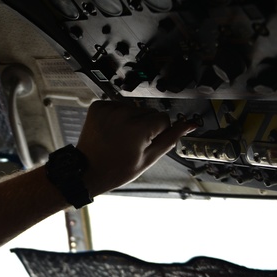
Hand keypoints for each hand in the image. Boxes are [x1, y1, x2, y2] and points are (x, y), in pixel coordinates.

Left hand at [76, 99, 195, 194]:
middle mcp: (123, 114)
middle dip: (145, 125)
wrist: (87, 171)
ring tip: (120, 137)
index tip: (146, 144)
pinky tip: (111, 131)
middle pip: (149, 111)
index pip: (163, 118)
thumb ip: (170, 139)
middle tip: (131, 143)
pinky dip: (117, 116)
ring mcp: (108, 109)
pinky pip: (117, 105)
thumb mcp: (148, 159)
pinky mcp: (98, 106)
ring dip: (131, 120)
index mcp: (138, 128)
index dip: (158, 133)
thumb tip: (189, 125)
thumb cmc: (116, 170)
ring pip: (134, 108)